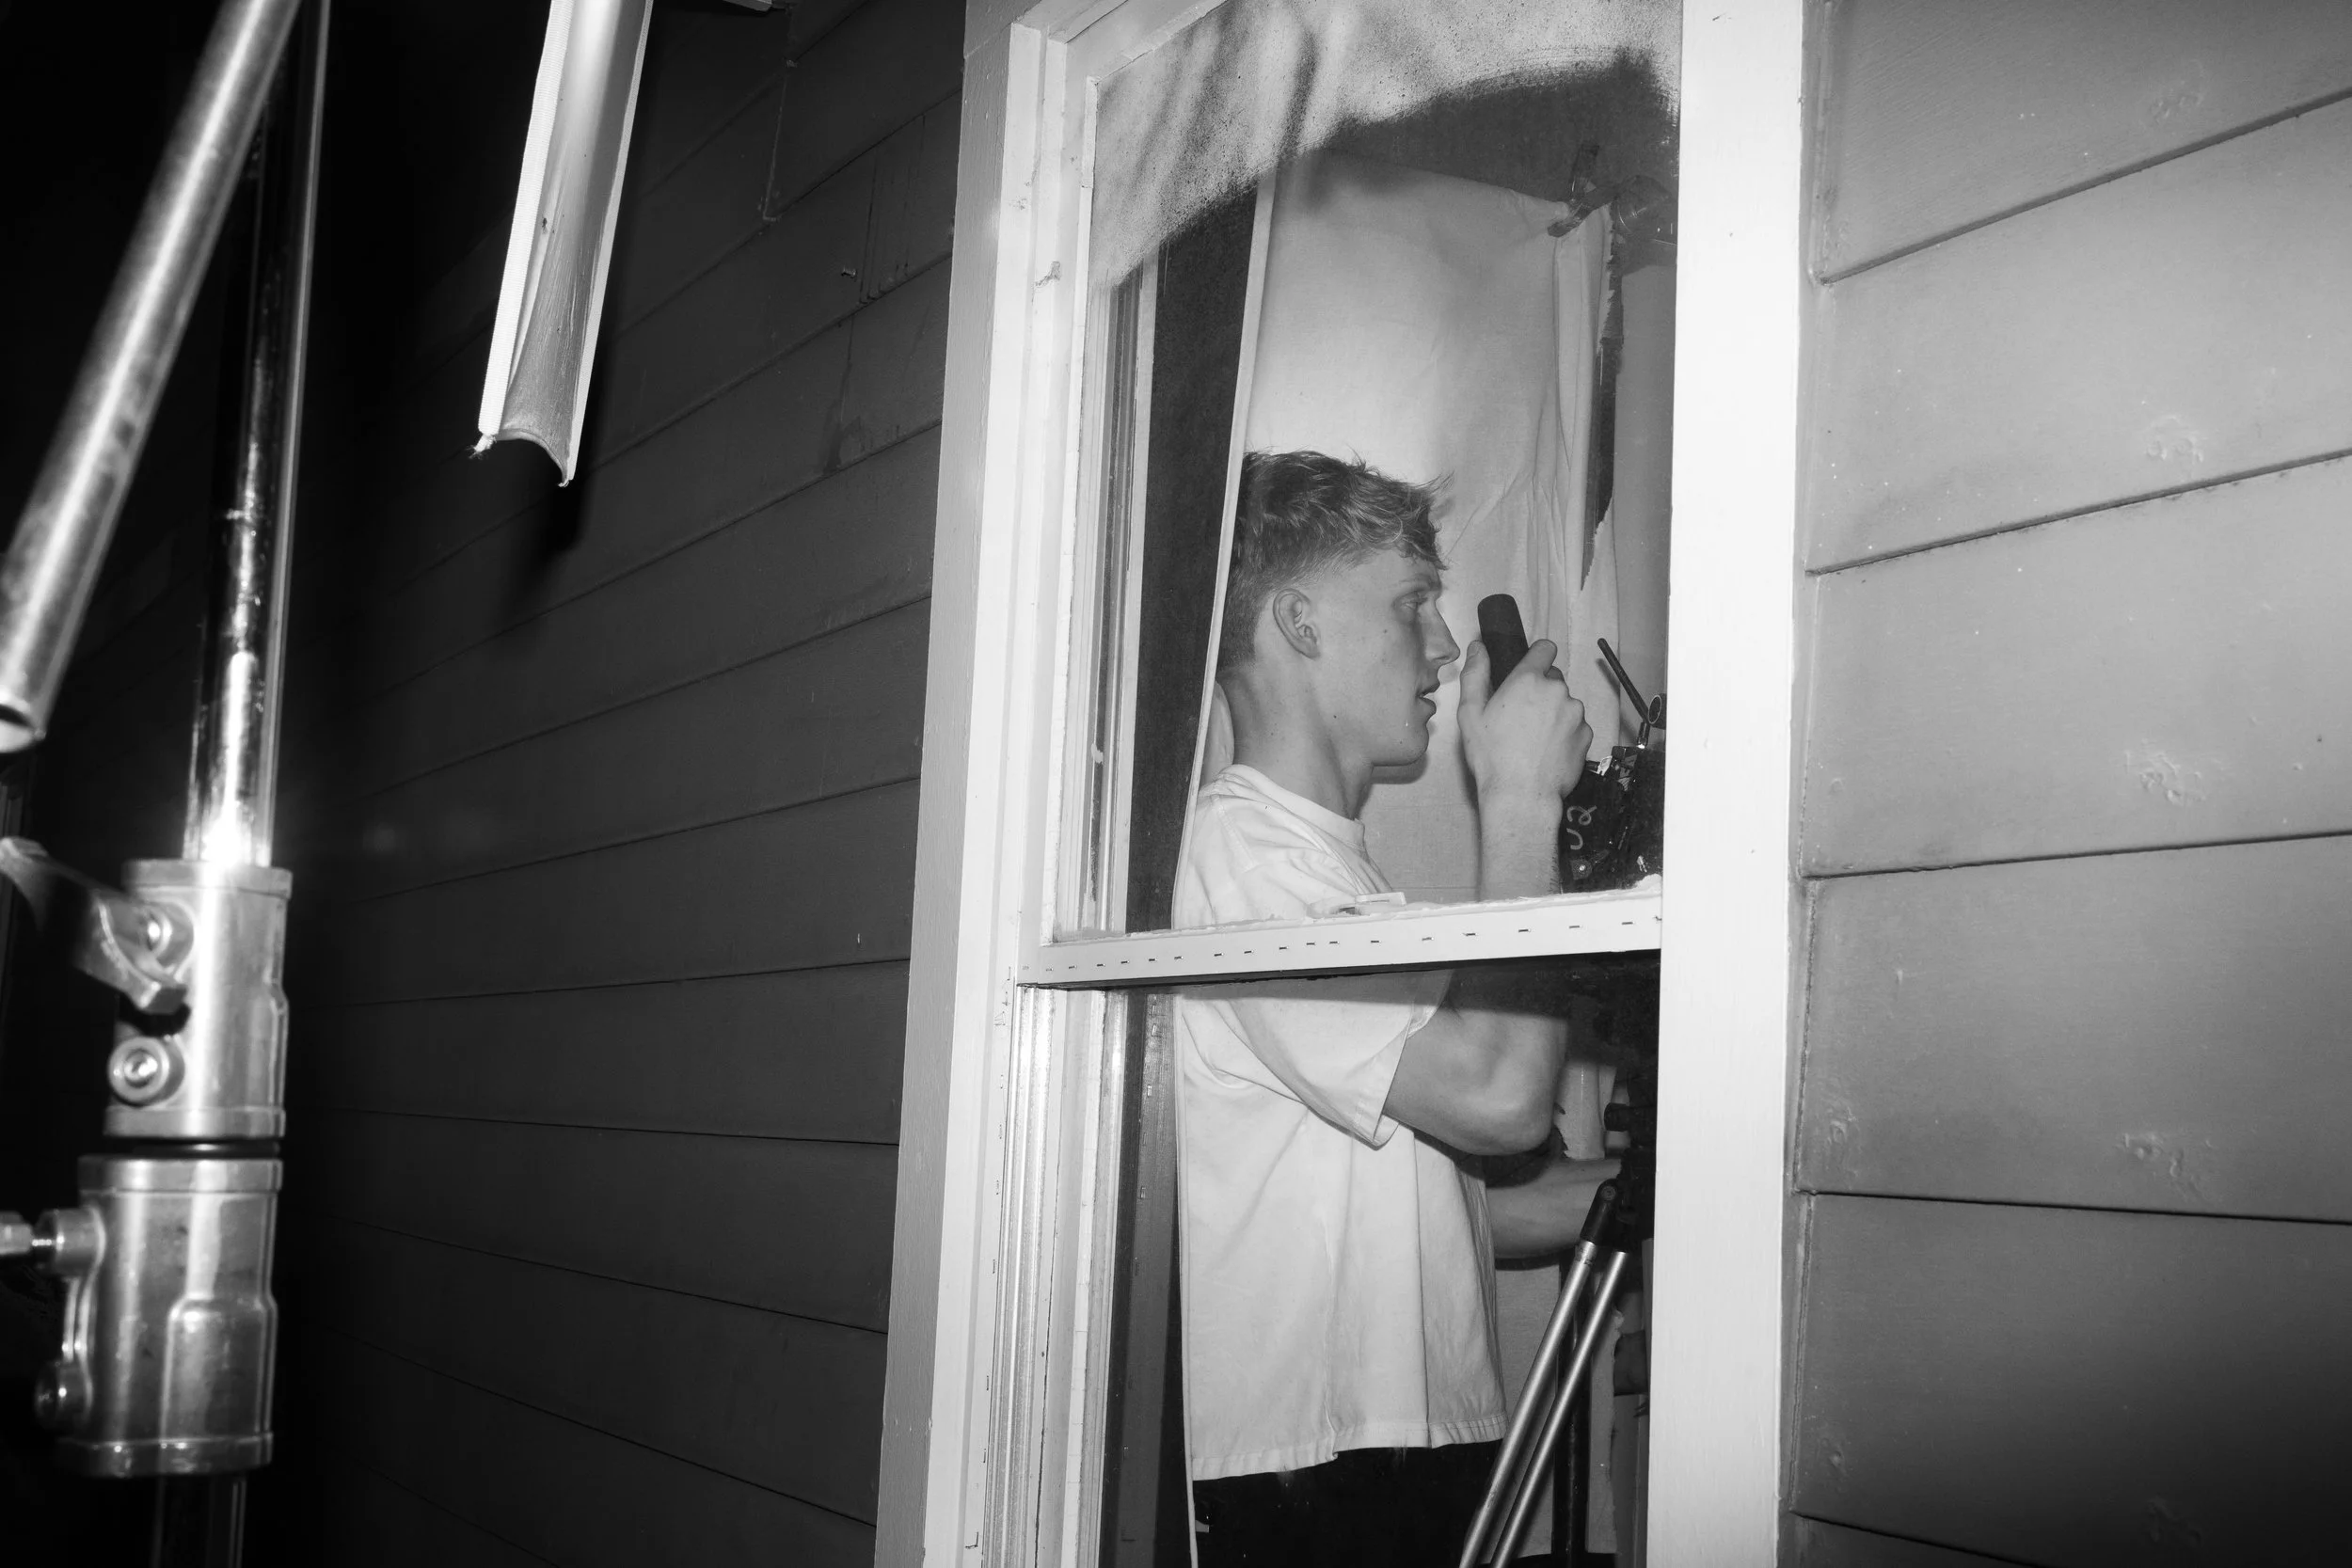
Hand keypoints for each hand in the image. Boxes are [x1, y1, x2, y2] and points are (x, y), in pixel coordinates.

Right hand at [1459, 637, 1593, 809]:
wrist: (1521, 795)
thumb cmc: (1491, 755)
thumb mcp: (1470, 713)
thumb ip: (1475, 674)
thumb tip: (1478, 647)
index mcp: (1528, 680)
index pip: (1545, 648)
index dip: (1537, 657)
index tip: (1530, 671)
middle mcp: (1557, 691)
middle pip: (1553, 679)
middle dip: (1541, 692)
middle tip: (1522, 717)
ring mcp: (1576, 713)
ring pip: (1565, 704)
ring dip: (1554, 713)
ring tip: (1535, 739)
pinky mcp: (1586, 735)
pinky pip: (1576, 726)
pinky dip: (1565, 733)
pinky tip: (1548, 751)